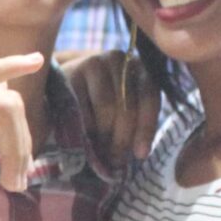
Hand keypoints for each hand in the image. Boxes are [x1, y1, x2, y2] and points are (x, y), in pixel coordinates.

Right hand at [0, 52, 46, 220]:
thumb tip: (4, 99)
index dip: (15, 144)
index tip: (16, 180)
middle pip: (7, 107)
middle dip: (20, 147)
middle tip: (17, 185)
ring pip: (6, 107)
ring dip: (17, 146)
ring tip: (12, 182)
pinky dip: (8, 65)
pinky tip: (33, 61)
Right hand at [62, 49, 158, 168]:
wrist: (70, 81)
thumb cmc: (104, 102)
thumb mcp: (127, 108)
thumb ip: (136, 124)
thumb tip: (140, 154)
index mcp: (141, 68)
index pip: (149, 98)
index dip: (146, 129)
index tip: (140, 155)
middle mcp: (120, 60)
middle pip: (127, 107)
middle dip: (121, 139)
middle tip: (114, 160)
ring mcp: (96, 63)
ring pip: (107, 107)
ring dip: (104, 135)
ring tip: (101, 152)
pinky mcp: (74, 72)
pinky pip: (83, 107)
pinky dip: (85, 128)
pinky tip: (85, 137)